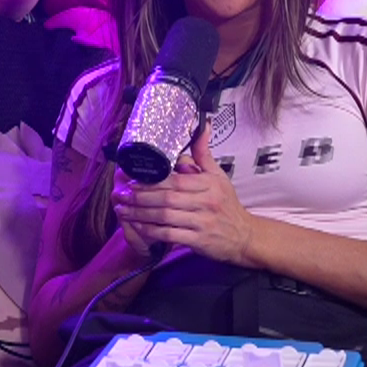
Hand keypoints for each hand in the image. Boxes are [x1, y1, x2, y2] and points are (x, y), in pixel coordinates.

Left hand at [112, 131, 255, 265]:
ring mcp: (203, 223)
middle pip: (167, 198)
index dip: (151, 181)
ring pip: (165, 217)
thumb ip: (203, 153)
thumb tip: (201, 125)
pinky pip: (169, 235)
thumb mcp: (219, 176)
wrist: (245, 236)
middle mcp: (206, 202)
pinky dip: (151, 232)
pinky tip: (138, 227)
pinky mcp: (199, 241)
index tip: (132, 181)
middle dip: (140, 197)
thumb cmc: (227, 205)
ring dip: (141, 214)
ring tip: (124, 210)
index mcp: (209, 184)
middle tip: (121, 196)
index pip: (176, 180)